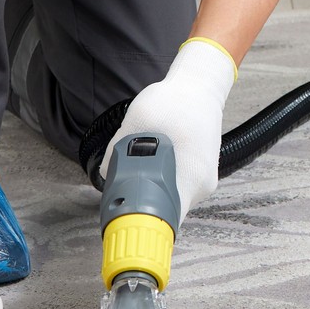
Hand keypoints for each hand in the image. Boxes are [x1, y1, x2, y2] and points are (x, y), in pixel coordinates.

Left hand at [99, 38, 237, 221]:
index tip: (123, 217)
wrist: (201, 87)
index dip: (141, 221)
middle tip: (123, 184)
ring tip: (141, 165)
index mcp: (190, 176)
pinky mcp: (200, 176)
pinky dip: (160, 181)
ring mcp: (203, 182)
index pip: (165, 219)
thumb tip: (106, 175)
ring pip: (169, 200)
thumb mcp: (137, 119)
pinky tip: (153, 163)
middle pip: (165, 211)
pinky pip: (175, 188)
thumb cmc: (173, 101)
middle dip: (141, 201)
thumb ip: (118, 150)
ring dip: (150, 189)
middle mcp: (201, 186)